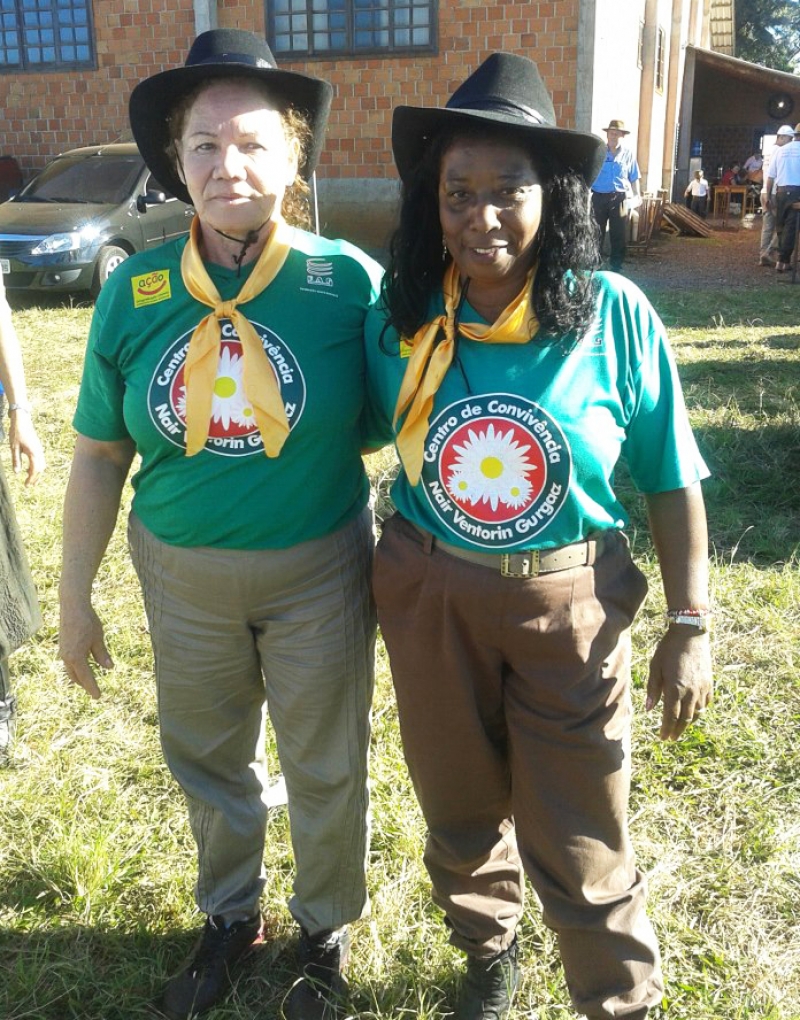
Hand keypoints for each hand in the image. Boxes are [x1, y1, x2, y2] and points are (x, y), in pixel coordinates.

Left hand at [9, 411, 44, 484]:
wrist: (22, 421)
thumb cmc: (17, 433)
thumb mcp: (14, 448)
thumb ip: (16, 460)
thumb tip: (17, 473)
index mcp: (33, 453)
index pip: (35, 470)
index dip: (31, 479)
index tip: (26, 486)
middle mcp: (39, 452)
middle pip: (40, 470)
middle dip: (35, 479)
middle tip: (28, 486)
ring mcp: (40, 450)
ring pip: (42, 465)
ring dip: (37, 473)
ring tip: (29, 479)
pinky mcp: (38, 448)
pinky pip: (40, 460)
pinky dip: (36, 467)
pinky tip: (28, 469)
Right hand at [58, 597, 112, 698]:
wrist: (73, 607)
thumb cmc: (88, 622)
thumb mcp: (98, 639)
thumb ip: (102, 655)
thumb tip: (109, 668)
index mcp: (76, 657)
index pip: (86, 677)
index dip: (92, 688)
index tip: (98, 696)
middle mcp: (67, 657)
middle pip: (76, 677)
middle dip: (85, 685)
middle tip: (94, 691)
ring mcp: (63, 652)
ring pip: (71, 670)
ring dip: (80, 677)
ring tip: (88, 682)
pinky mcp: (63, 646)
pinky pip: (69, 662)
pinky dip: (76, 668)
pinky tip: (83, 666)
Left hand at [646, 626, 712, 740]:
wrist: (690, 634)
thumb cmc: (668, 649)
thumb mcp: (655, 667)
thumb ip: (653, 689)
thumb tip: (650, 709)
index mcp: (675, 689)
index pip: (671, 717)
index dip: (666, 729)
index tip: (662, 737)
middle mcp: (691, 692)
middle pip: (685, 719)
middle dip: (677, 731)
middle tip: (671, 737)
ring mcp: (702, 688)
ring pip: (697, 713)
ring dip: (689, 722)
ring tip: (681, 727)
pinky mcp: (709, 683)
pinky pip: (706, 703)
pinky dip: (700, 710)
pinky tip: (694, 712)